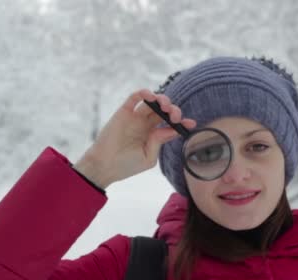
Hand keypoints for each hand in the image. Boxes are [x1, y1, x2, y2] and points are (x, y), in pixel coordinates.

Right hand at [75, 89, 195, 188]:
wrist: (105, 167)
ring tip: (165, 107)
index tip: (192, 124)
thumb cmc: (126, 165)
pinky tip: (150, 96)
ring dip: (162, 100)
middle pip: (164, 111)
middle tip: (175, 117)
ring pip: (152, 102)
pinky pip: (134, 98)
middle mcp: (145, 124)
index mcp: (153, 135)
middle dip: (173, 110)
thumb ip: (159, 142)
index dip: (182, 122)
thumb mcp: (148, 158)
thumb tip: (171, 129)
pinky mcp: (124, 112)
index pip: (170, 125)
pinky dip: (143, 93)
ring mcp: (135, 117)